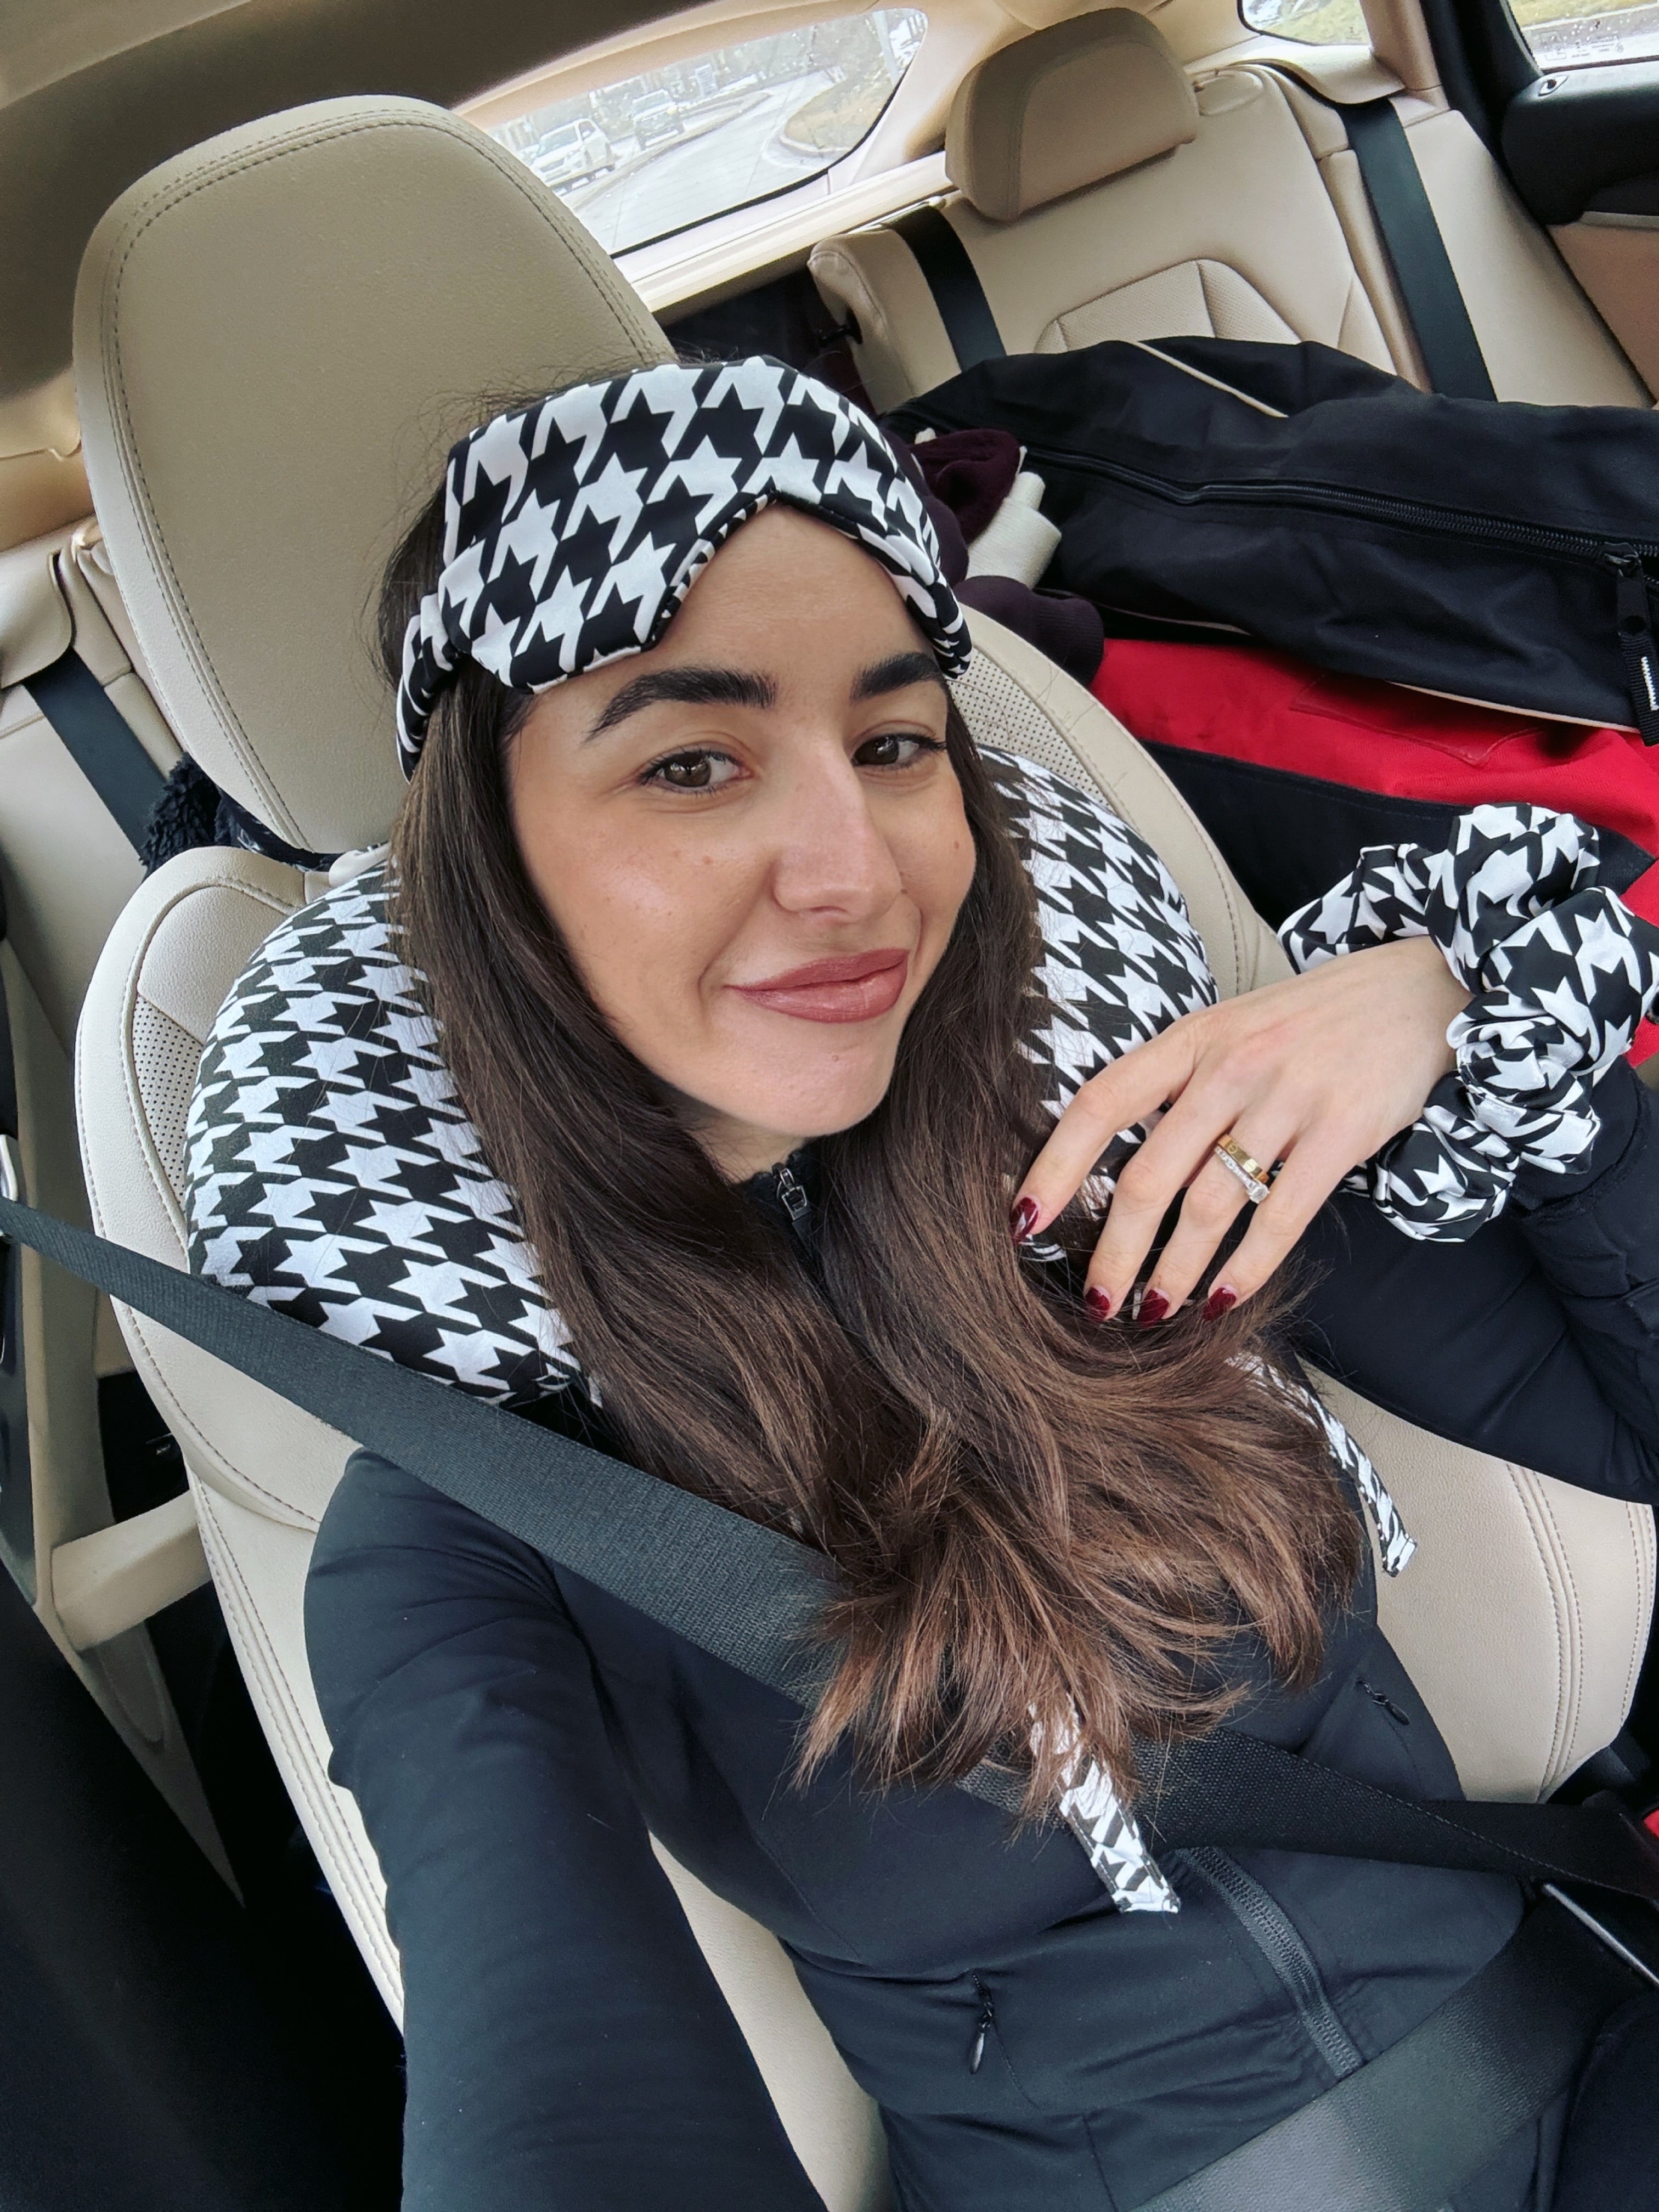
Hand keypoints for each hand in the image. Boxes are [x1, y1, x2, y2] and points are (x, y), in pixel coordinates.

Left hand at [1012, 936, 1470, 1321]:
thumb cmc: (1312, 1022)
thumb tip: (1118, 1166)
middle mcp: (1230, 1066)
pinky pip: (1280, 1216)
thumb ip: (1177, 1086)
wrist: (1421, 990)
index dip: (1055, 1166)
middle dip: (1113, 1251)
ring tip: (1152, 1312)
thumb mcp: (1231, 1031)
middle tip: (1094, 1303)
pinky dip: (1246, 1269)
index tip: (1022, 1221)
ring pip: (1209, 1206)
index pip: (1100, 1105)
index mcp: (1190, 1039)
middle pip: (1147, 1175)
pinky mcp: (1342, 1131)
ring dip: (1173, 1273)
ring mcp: (1287, 1097)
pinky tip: (1222, 1302)